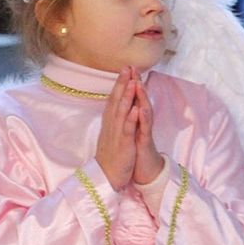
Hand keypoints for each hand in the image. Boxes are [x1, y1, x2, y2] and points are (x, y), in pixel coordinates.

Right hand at [93, 67, 140, 190]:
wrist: (106, 177)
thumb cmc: (111, 156)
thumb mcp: (111, 135)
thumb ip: (114, 120)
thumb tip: (117, 108)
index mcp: (109, 123)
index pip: (113, 100)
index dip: (118, 84)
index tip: (124, 70)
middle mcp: (111, 126)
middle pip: (116, 101)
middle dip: (122, 84)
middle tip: (127, 67)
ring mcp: (117, 134)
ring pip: (122, 112)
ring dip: (127, 96)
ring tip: (132, 82)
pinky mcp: (123, 145)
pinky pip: (128, 130)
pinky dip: (132, 118)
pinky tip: (137, 108)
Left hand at [129, 77, 164, 186]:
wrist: (145, 170)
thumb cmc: (137, 150)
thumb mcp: (130, 131)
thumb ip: (130, 117)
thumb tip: (128, 103)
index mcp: (135, 119)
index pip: (132, 98)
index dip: (129, 83)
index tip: (125, 68)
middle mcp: (141, 122)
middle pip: (140, 100)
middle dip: (136, 84)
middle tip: (133, 68)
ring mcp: (143, 132)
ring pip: (144, 111)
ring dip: (141, 97)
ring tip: (139, 83)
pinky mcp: (145, 143)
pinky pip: (144, 129)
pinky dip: (142, 119)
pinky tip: (140, 109)